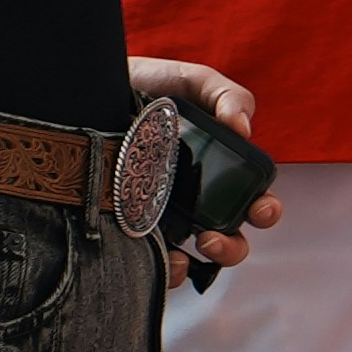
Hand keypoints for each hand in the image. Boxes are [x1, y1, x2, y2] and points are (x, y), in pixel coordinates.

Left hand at [124, 53, 282, 273]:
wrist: (87, 90)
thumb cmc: (146, 86)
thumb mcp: (191, 82)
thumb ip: (225, 95)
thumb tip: (243, 129)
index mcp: (218, 170)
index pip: (252, 199)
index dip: (264, 210)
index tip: (259, 208)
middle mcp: (195, 200)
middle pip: (230, 238)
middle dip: (232, 248)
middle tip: (212, 238)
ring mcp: (162, 218)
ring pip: (195, 257)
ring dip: (201, 263)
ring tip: (191, 246)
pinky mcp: (131, 229)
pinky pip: (155, 264)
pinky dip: (167, 270)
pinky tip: (163, 258)